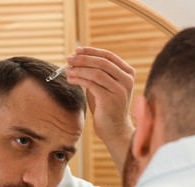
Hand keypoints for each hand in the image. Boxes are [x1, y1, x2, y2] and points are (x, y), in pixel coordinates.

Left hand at [66, 47, 134, 172]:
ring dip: (79, 69)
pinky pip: (91, 84)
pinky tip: (71, 80)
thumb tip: (77, 58)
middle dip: (83, 59)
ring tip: (67, 71)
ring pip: (96, 72)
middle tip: (68, 59)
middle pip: (102, 62)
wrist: (114, 129)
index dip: (91, 51)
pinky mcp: (110, 99)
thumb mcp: (103, 86)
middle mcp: (126, 80)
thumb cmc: (106, 107)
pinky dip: (79, 79)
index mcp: (127, 73)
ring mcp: (120, 90)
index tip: (76, 50)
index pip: (108, 55)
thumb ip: (96, 73)